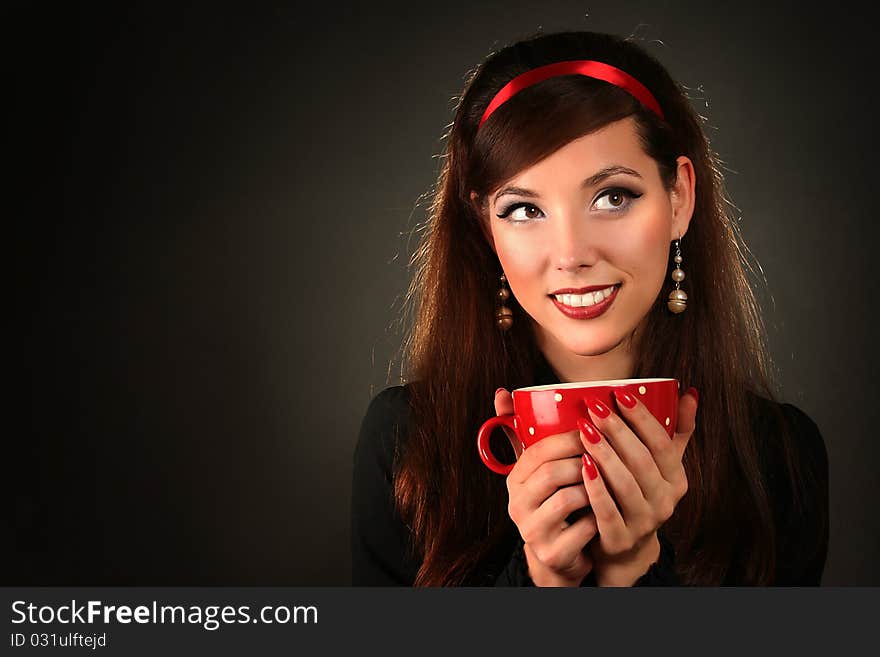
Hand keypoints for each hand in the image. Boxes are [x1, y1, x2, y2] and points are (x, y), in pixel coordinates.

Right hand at [494, 388, 596, 586]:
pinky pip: (581, 529)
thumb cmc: (554, 501)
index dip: (568, 437)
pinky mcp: (553, 553)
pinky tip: (610, 509)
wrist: (560, 554)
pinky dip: (598, 517)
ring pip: (566, 499)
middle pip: (551, 473)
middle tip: (609, 452)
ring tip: (612, 479)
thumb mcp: (538, 468)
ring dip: (593, 487)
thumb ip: (524, 432)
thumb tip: (502, 392)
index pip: (537, 450)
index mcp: (515, 478)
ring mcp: (533, 531)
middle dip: (583, 459)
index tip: (595, 429)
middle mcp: (517, 504)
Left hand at [577, 387, 697, 585]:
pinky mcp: (620, 539)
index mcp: (676, 480)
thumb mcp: (662, 466)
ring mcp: (643, 523)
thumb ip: (677, 431)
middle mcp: (665, 502)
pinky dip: (595, 487)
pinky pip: (607, 510)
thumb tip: (690, 392)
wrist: (625, 548)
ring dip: (605, 454)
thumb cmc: (640, 495)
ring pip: (625, 484)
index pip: (662, 443)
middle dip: (617, 430)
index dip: (642, 417)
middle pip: (642, 461)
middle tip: (594, 407)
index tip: (619, 393)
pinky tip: (582, 465)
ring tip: (584, 430)